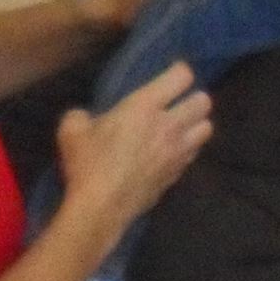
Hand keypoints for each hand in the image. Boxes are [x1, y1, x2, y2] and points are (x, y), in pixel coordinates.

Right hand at [54, 60, 213, 232]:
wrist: (101, 208)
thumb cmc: (88, 164)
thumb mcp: (72, 130)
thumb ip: (82, 116)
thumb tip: (86, 117)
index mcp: (145, 106)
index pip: (181, 76)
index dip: (178, 72)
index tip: (171, 75)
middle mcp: (169, 125)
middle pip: (203, 102)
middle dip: (194, 98)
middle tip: (179, 102)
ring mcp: (177, 152)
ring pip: (207, 129)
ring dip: (197, 124)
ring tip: (183, 127)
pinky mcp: (177, 174)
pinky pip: (194, 154)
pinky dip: (189, 149)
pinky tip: (173, 152)